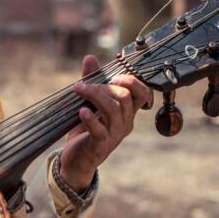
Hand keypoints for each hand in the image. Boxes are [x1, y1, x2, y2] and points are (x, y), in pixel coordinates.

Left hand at [60, 55, 152, 191]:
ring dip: (95, 96)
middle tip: (84, 85)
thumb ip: (92, 81)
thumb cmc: (85, 130)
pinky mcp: (100, 145)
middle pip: (125, 97)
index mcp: (127, 112)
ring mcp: (114, 135)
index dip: (132, 81)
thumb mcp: (90, 103)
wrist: (76, 160)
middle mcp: (125, 123)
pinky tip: (81, 111)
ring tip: (79, 91)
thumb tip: (89, 57)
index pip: (142, 93)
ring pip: (113, 109)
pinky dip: (90, 119)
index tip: (114, 76)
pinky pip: (99, 130)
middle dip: (104, 86)